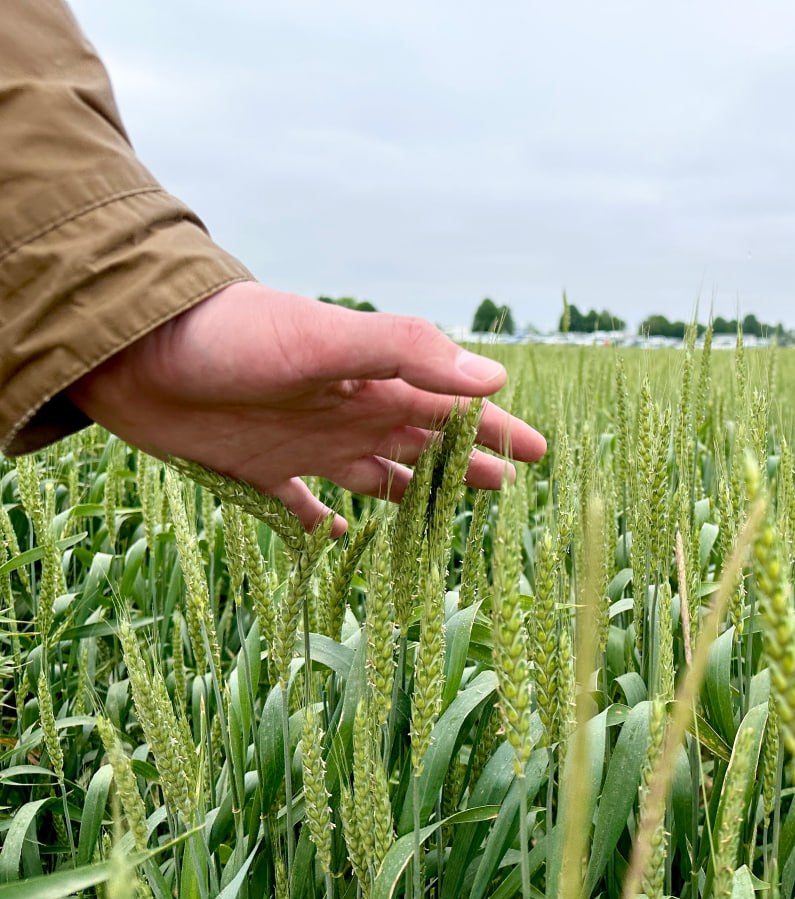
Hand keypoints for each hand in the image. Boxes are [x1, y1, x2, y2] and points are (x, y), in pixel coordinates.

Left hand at [67, 281, 545, 535]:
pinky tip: (338, 539)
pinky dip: (324, 525)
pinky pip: (302, 507)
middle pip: (422, 445)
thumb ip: (407, 351)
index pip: (451, 409)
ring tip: (444, 516)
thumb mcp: (326, 338)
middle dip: (466, 463)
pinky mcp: (257, 470)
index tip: (538, 454)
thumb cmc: (232, 336)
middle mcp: (348, 413)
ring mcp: (305, 443)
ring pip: (377, 475)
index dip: (495, 429)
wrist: (131, 347)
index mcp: (373, 382)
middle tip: (509, 487)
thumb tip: (494, 378)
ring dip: (412, 492)